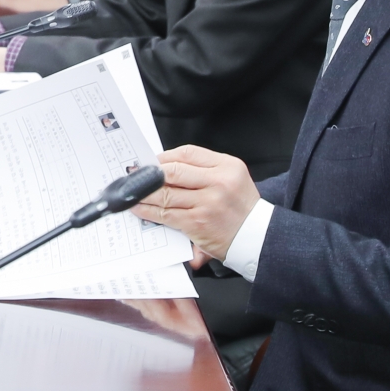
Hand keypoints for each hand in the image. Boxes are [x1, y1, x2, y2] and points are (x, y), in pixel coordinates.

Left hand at [129, 144, 259, 264]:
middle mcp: (218, 182)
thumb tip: (167, 165)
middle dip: (150, 174)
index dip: (165, 157)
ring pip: (165, 193)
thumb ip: (204, 169)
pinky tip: (139, 208)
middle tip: (135, 175)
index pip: (188, 153)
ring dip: (144, 193)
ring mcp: (207, 203)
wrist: (257, 236)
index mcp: (227, 166)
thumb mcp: (232, 177)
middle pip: (173, 171)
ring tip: (132, 192)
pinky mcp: (197, 222)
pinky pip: (166, 213)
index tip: (151, 162)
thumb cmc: (241, 208)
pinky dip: (148, 211)